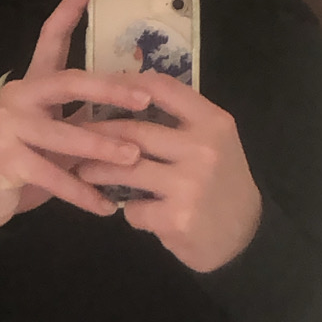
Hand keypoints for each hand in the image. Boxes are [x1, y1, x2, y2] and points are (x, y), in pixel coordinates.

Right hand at [0, 0, 148, 226]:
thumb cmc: (28, 157)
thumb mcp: (57, 130)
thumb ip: (85, 114)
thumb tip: (138, 100)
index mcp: (35, 82)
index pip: (52, 35)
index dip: (71, 5)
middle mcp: (20, 95)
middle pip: (67, 81)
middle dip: (109, 89)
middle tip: (144, 98)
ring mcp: (9, 126)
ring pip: (63, 134)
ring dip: (101, 147)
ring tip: (133, 158)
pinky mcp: (4, 159)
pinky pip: (51, 176)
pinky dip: (81, 192)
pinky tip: (105, 205)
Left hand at [78, 70, 262, 272]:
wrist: (247, 236)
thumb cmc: (222, 182)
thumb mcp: (214, 140)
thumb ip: (180, 120)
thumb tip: (125, 95)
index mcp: (212, 121)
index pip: (163, 88)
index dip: (126, 84)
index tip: (101, 88)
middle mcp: (203, 148)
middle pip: (134, 131)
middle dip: (97, 133)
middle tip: (75, 135)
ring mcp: (190, 184)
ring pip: (126, 168)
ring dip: (97, 170)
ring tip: (82, 170)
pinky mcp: (177, 217)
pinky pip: (134, 208)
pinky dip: (127, 210)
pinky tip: (132, 211)